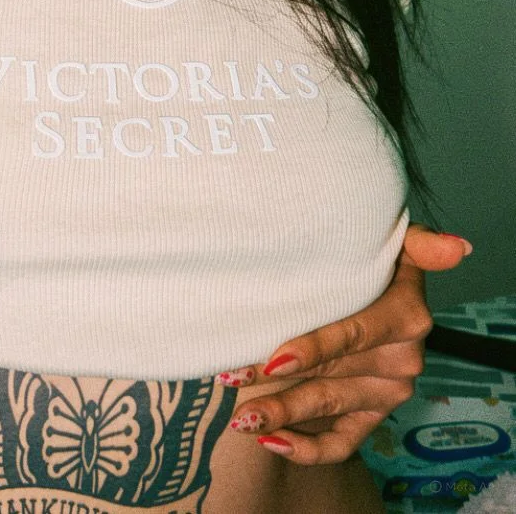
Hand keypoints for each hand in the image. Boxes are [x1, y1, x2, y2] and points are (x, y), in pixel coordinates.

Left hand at [222, 225, 471, 463]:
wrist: (373, 286)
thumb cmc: (372, 258)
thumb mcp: (396, 243)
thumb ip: (419, 242)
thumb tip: (458, 246)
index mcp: (407, 315)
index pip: (353, 334)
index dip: (314, 347)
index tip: (274, 358)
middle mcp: (403, 359)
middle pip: (332, 374)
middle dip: (279, 384)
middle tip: (233, 383)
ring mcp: (387, 392)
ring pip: (328, 407)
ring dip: (282, 414)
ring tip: (241, 416)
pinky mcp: (373, 416)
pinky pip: (341, 443)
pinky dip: (306, 449)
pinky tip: (271, 441)